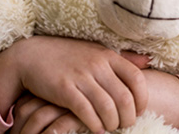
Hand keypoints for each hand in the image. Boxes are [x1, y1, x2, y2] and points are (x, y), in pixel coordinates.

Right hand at [0, 36, 147, 133]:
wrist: (31, 56)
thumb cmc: (68, 56)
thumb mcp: (97, 51)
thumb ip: (121, 59)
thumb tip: (148, 62)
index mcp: (108, 56)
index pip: (136, 78)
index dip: (142, 98)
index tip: (139, 110)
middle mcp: (97, 65)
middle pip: (124, 97)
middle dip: (128, 116)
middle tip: (126, 124)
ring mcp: (81, 77)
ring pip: (108, 107)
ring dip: (112, 123)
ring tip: (111, 128)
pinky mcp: (64, 89)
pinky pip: (86, 111)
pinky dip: (94, 124)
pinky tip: (96, 130)